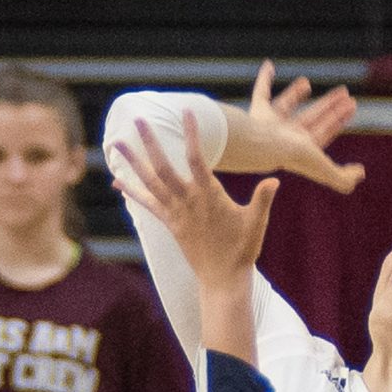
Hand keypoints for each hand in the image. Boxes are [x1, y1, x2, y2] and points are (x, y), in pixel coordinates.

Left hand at [111, 110, 277, 304]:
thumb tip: (274, 180)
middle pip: (164, 167)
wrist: (223, 279)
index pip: (196, 158)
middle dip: (150, 143)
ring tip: (116, 143)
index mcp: (209, 195)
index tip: (187, 113)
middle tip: (138, 120)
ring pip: (150, 182)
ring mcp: (176, 213)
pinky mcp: (170, 224)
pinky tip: (118, 180)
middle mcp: (188, 201)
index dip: (191, 135)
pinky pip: (147, 204)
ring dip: (133, 162)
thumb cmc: (242, 250)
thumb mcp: (256, 222)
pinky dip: (132, 191)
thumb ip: (263, 199)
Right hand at [237, 61, 364, 192]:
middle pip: (312, 117)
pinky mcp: (257, 111)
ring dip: (298, 93)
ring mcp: (271, 125)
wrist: (262, 146)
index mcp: (303, 149)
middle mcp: (287, 138)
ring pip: (288, 105)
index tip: (352, 105)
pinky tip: (269, 66)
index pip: (325, 132)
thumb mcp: (324, 169)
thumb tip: (361, 173)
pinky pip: (260, 92)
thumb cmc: (293, 156)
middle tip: (344, 92)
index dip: (339, 120)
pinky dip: (263, 79)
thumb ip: (343, 177)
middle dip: (329, 106)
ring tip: (308, 82)